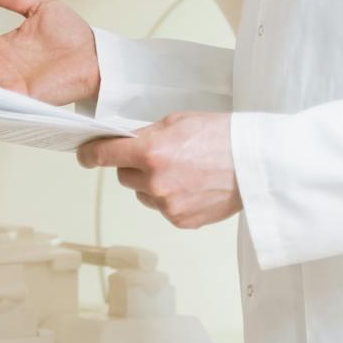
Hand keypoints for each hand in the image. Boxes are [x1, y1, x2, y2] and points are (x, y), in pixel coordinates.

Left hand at [77, 112, 240, 229]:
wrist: (258, 165)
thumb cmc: (223, 136)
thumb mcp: (178, 121)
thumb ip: (147, 134)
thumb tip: (125, 142)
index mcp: (151, 152)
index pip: (104, 155)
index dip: (90, 154)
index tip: (84, 154)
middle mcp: (155, 182)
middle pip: (122, 176)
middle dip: (132, 165)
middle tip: (158, 156)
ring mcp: (167, 205)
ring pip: (142, 193)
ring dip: (151, 183)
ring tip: (183, 171)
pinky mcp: (180, 220)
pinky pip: (162, 208)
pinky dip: (170, 198)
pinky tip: (192, 186)